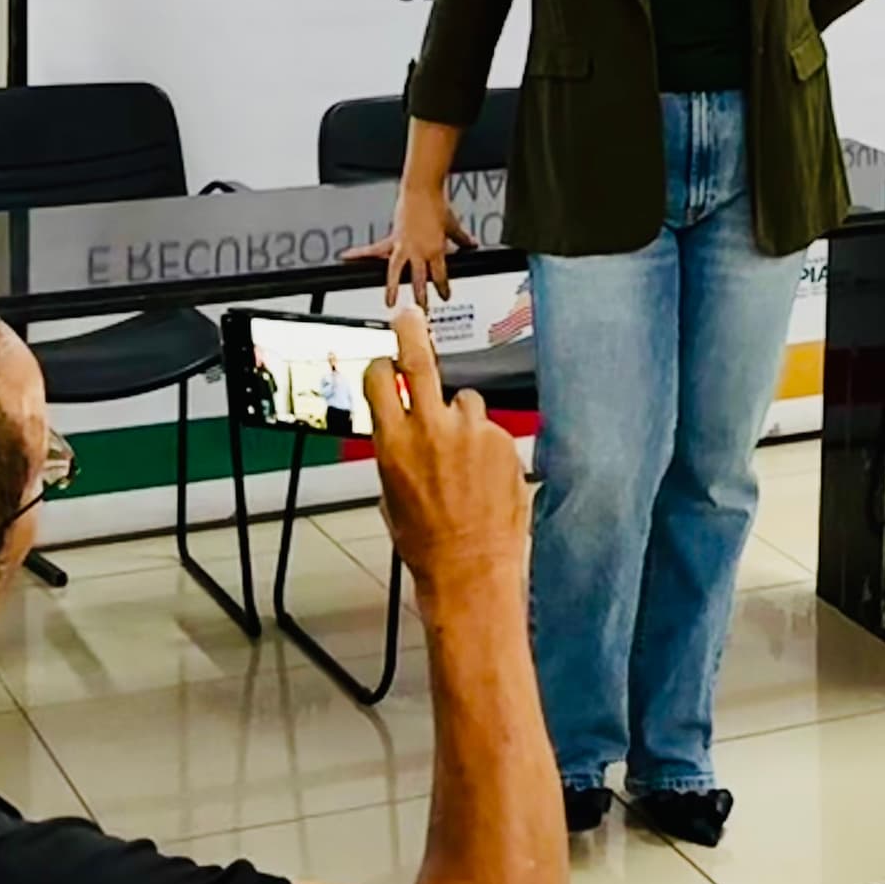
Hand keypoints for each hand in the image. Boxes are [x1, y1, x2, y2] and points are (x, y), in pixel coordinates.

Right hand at [349, 182, 470, 303]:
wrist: (421, 190)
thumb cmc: (437, 205)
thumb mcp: (452, 225)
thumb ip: (461, 239)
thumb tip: (471, 245)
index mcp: (435, 249)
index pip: (439, 275)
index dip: (442, 288)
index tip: (445, 296)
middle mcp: (418, 251)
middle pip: (418, 279)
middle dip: (420, 297)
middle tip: (421, 310)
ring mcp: (403, 246)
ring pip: (395, 272)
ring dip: (392, 288)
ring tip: (389, 302)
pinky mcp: (392, 238)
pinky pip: (374, 250)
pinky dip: (360, 254)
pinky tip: (346, 258)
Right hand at [362, 305, 527, 614]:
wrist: (470, 566)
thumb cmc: (425, 541)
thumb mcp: (390, 493)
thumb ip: (396, 450)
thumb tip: (399, 430)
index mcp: (393, 441)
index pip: (381, 378)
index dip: (383, 367)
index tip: (387, 360)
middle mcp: (431, 428)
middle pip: (419, 359)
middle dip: (411, 332)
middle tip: (410, 317)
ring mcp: (471, 431)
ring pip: (465, 401)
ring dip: (463, 419)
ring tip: (463, 462)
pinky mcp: (503, 439)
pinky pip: (490, 429)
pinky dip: (487, 445)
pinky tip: (483, 477)